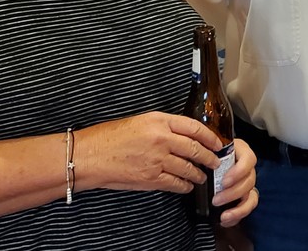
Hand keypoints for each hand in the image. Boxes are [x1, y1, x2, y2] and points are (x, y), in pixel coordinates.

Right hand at [74, 111, 223, 194]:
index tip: (217, 143)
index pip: (194, 128)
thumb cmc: (110, 137)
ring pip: (188, 168)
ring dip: (198, 174)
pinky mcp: (150, 178)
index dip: (210, 137)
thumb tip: (184, 134)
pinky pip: (175, 183)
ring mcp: (157, 160)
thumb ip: (163, 126)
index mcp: (160, 121)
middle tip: (216, 162)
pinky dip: (184, 186)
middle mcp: (162, 139)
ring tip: (202, 176)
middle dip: (210, 157)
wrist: (90, 155)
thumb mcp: (140, 121)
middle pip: (195, 149)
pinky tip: (187, 186)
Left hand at [214, 139, 258, 227]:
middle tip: (216, 200)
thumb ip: (207, 154)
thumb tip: (199, 162)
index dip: (239, 172)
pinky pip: (248, 207)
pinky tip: (226, 220)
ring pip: (251, 196)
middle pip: (249, 181)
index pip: (248, 159)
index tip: (224, 182)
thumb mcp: (207, 150)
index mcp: (240, 151)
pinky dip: (238, 215)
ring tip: (224, 216)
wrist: (206, 162)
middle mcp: (247, 167)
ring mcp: (248, 182)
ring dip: (238, 208)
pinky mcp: (245, 196)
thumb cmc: (208, 154)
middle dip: (233, 193)